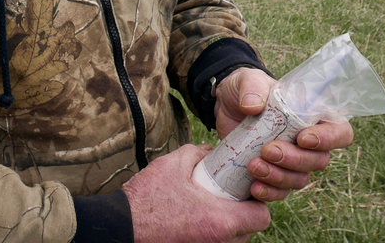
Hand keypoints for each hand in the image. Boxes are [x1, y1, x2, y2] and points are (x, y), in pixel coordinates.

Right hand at [123, 143, 270, 242]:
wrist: (123, 227)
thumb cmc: (147, 199)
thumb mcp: (171, 166)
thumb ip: (195, 153)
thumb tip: (208, 150)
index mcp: (219, 220)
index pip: (261, 217)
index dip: (257, 203)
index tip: (245, 191)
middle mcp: (219, 242)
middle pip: (249, 231)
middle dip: (243, 214)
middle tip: (228, 197)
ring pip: (233, 241)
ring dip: (228, 226)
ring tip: (210, 209)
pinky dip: (212, 234)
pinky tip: (196, 221)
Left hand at [213, 68, 355, 201]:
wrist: (225, 107)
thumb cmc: (247, 89)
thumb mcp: (248, 79)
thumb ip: (252, 87)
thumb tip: (252, 106)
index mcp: (313, 117)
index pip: (340, 131)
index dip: (329, 139)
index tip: (303, 138)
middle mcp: (308, 143)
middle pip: (318, 161)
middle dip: (295, 159)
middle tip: (268, 150)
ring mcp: (292, 162)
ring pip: (300, 179)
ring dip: (279, 177)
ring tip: (254, 166)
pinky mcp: (273, 175)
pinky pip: (280, 192)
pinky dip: (270, 192)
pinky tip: (255, 187)